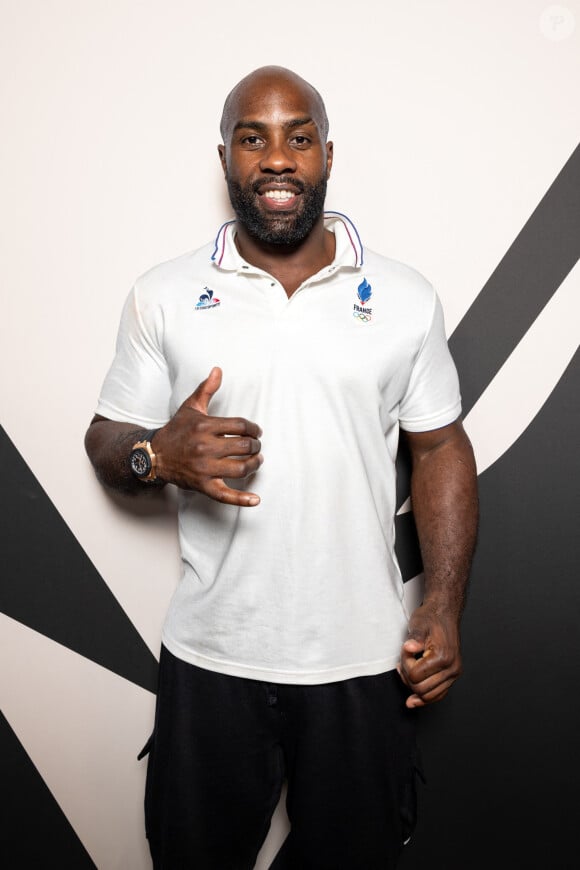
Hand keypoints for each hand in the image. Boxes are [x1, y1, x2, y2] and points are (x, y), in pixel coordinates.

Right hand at [152, 367, 262, 505]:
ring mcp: (204, 468)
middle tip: (256, 446)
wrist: (154, 456)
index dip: (254, 428)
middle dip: (255, 446)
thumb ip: (206, 389)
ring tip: (256, 461)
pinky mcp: (203, 485)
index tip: (256, 432)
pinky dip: (242, 499)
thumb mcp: (190, 407)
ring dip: (254, 464)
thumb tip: (218, 370)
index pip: (240, 425)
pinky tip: (255, 499)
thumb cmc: (176, 431)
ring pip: (240, 468)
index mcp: (204, 427)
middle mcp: (205, 447)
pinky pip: (225, 495)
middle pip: (244, 446)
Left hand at [397, 602, 461, 708]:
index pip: (415, 676)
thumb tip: (410, 647)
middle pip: (421, 689)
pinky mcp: (452, 675)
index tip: (406, 650)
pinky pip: (438, 695)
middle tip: (406, 660)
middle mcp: (452, 668)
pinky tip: (414, 697)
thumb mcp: (419, 624)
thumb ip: (414, 637)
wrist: (444, 614)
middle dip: (408, 676)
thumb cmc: (431, 618)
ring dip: (414, 686)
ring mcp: (454, 673)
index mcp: (443, 656)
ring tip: (408, 670)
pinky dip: (425, 698)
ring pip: (429, 696)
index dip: (405, 663)